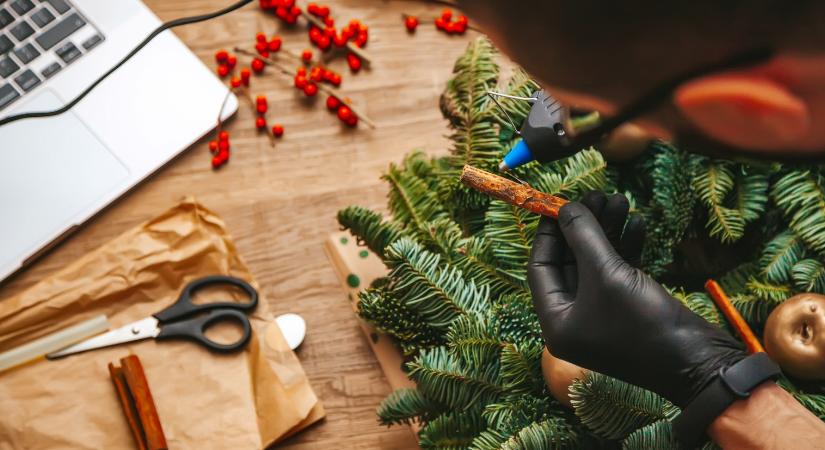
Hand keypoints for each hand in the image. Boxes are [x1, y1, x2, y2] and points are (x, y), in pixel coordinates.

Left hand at [528, 191, 746, 406]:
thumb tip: (567, 207)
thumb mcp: (607, 273)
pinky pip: (619, 273)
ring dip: (608, 231)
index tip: (556, 202)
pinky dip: (626, 247)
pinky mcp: (629, 310)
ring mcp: (602, 316)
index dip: (548, 233)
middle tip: (597, 194)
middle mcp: (574, 320)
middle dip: (583, 227)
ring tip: (621, 200)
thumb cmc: (643, 323)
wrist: (699, 362)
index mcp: (556, 321)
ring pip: (597, 263)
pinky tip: (638, 223)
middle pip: (569, 262)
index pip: (539, 268)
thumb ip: (584, 236)